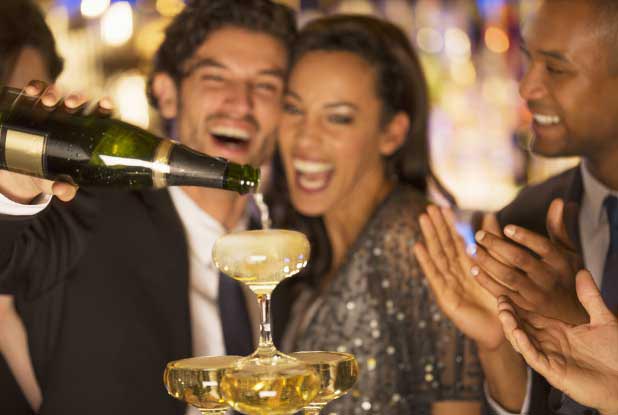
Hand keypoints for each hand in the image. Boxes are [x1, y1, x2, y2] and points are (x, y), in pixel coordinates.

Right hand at [0, 80, 112, 203]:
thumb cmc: (51, 175)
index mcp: (86, 132)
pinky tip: (31, 91)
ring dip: (54, 92)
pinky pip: (35, 91)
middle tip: (71, 103)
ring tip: (48, 101)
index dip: (105, 108)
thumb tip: (63, 190)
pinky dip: (34, 87)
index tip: (105, 103)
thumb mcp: (57, 182)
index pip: (101, 116)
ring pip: (57, 94)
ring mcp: (51, 110)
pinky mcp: (32, 105)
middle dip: (77, 98)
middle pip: (79, 102)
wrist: (23, 170)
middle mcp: (71, 117)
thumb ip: (64, 188)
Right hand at [414, 206, 503, 350]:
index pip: (456, 240)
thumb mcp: (500, 268)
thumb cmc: (501, 301)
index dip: (449, 224)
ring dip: (430, 236)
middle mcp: (456, 273)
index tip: (443, 207)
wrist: (502, 330)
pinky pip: (435, 276)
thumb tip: (490, 215)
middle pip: (444, 245)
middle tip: (429, 207)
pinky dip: (426, 261)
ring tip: (423, 219)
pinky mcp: (446, 297)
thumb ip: (494, 243)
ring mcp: (449, 284)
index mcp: (468, 266)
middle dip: (436, 226)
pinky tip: (418, 247)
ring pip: (438, 255)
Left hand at [473, 199, 586, 324]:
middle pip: (520, 259)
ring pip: (507, 276)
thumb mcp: (568, 251)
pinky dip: (485, 282)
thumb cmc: (566, 273)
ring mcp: (535, 294)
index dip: (524, 236)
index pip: (542, 246)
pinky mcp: (524, 307)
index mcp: (560, 261)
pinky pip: (501, 292)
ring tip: (471, 249)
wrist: (572, 312)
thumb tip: (558, 201)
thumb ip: (559, 228)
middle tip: (478, 235)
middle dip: (497, 245)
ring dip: (487, 262)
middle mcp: (548, 278)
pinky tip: (473, 269)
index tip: (506, 227)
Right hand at [498, 270, 617, 414]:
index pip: (532, 316)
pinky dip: (523, 344)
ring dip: (511, 327)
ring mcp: (550, 358)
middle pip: (523, 327)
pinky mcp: (552, 371)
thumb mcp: (604, 320)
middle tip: (500, 299)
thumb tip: (583, 271)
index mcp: (559, 331)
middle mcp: (551, 344)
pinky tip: (516, 331)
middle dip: (510, 314)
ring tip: (504, 311)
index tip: (506, 292)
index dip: (518, 306)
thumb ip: (590, 297)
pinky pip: (533, 356)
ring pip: (523, 341)